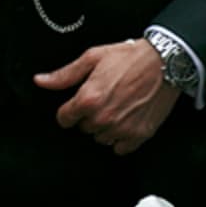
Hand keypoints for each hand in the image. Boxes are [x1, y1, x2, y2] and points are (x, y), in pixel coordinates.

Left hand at [35, 39, 179, 154]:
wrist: (164, 63)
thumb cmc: (128, 58)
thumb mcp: (92, 58)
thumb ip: (64, 74)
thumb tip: (40, 81)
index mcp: (88, 99)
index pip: (64, 119)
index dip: (67, 111)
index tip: (73, 106)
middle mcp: (103, 118)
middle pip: (83, 128)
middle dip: (88, 116)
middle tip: (101, 99)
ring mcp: (122, 129)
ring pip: (101, 138)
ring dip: (104, 127)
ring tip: (115, 108)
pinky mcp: (140, 135)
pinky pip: (120, 148)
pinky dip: (120, 138)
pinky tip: (125, 121)